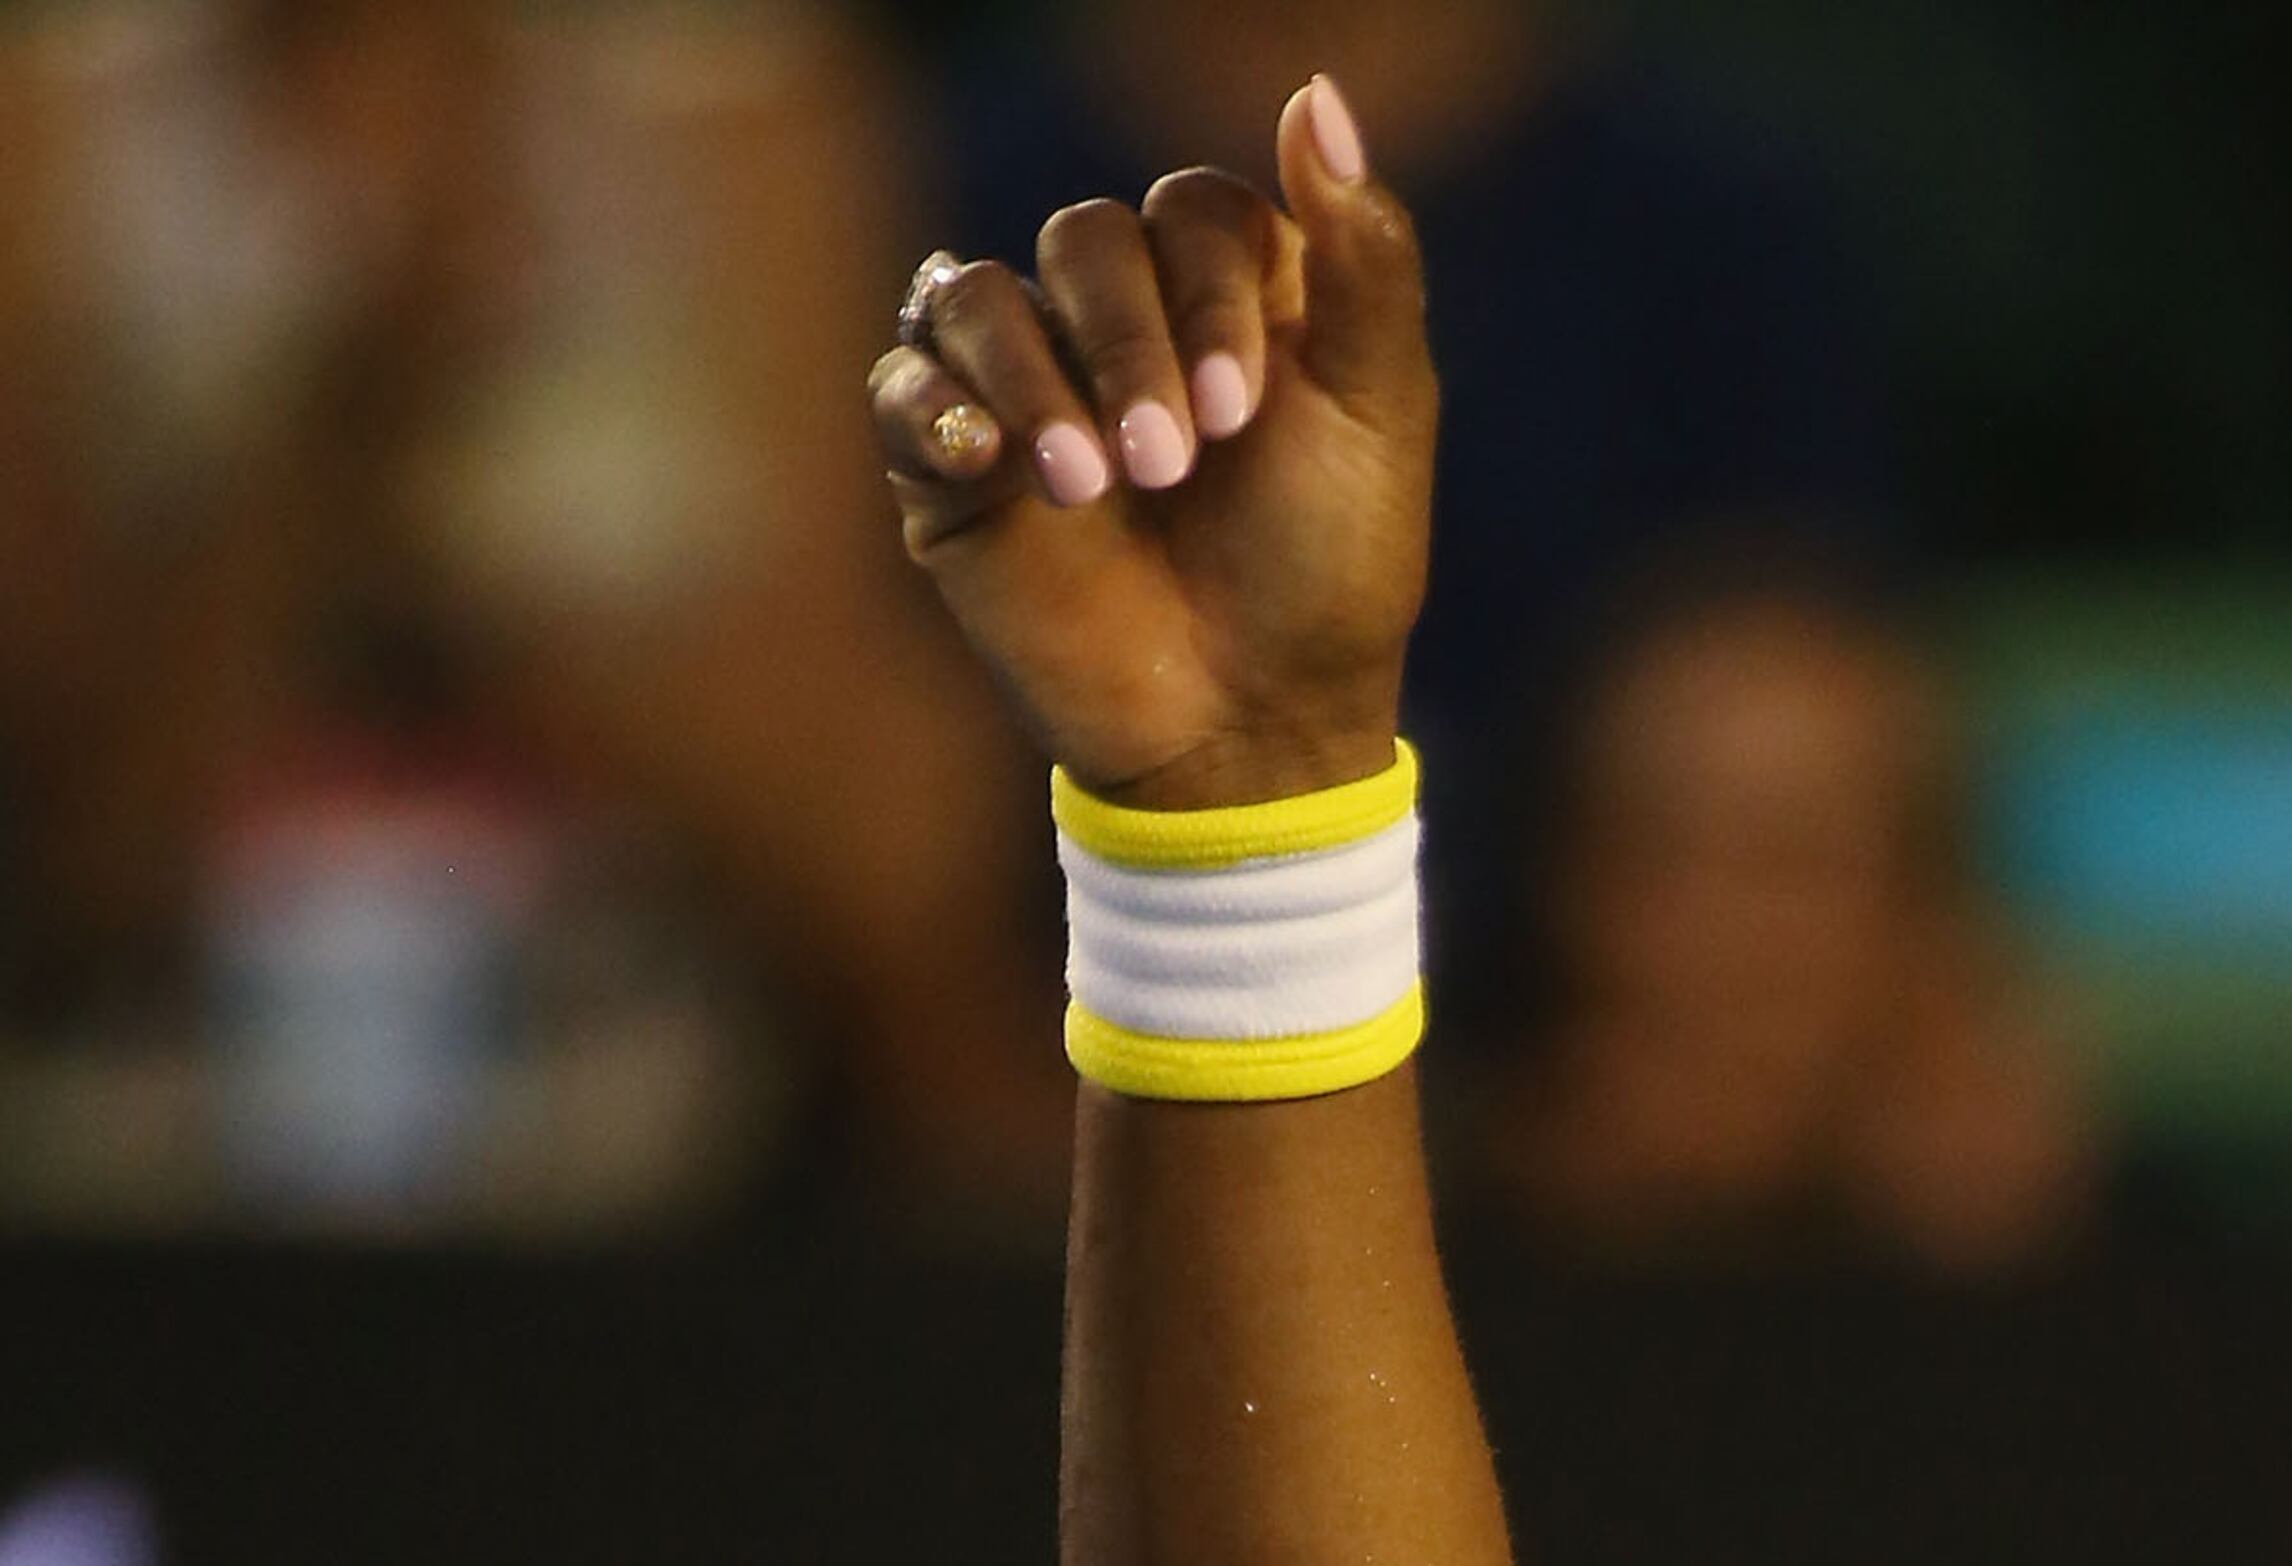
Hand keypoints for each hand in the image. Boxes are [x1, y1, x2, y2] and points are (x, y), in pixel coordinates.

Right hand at [866, 78, 1431, 808]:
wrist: (1253, 734)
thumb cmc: (1328, 578)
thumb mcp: (1377, 413)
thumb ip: (1366, 254)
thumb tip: (1319, 91)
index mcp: (1225, 294)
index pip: (1190, 211)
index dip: (1209, 291)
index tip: (1243, 416)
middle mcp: (1119, 324)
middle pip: (1083, 239)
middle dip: (1126, 342)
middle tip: (1171, 463)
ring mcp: (1028, 392)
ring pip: (979, 295)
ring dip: (1034, 378)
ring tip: (1088, 482)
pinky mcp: (955, 470)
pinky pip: (901, 384)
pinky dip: (932, 406)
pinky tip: (986, 459)